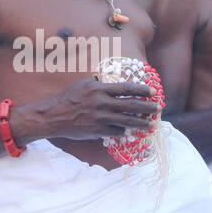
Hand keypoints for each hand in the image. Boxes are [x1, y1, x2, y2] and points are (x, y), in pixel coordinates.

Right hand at [11, 77, 161, 142]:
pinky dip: (124, 132)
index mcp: (99, 89)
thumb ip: (98, 83)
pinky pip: (116, 132)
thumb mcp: (83, 84)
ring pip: (127, 121)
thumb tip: (110, 81)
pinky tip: (130, 132)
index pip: (126, 88)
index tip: (152, 92)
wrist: (53, 117)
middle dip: (147, 108)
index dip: (141, 90)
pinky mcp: (97, 131)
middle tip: (158, 108)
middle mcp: (102, 103)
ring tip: (151, 125)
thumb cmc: (68, 98)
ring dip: (141, 123)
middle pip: (131, 105)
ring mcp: (100, 118)